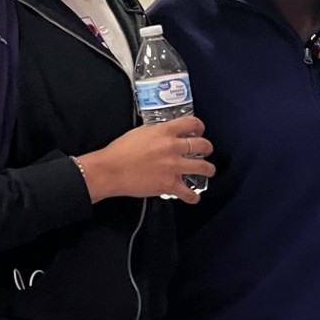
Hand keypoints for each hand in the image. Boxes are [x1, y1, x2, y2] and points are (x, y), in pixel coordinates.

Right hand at [77, 117, 215, 203]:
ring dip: (208, 169)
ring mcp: (173, 166)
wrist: (110, 170)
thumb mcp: (139, 132)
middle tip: (206, 151)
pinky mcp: (169, 184)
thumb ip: (156, 131)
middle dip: (207, 148)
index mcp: (164, 132)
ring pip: (204, 167)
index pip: (192, 123)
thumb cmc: (119, 152)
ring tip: (208, 171)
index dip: (199, 127)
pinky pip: (189, 193)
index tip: (200, 130)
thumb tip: (164, 132)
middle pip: (203, 145)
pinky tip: (193, 197)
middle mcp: (172, 147)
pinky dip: (193, 197)